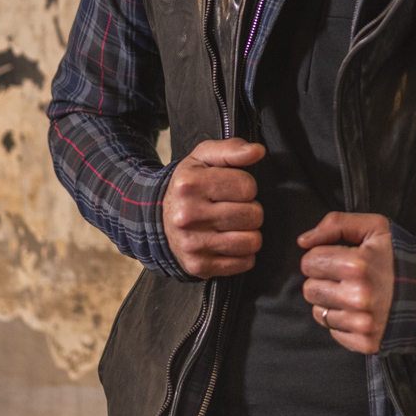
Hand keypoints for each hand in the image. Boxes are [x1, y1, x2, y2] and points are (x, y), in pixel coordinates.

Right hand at [163, 139, 264, 277]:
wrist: (157, 219)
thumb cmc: (188, 186)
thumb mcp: (203, 158)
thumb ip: (232, 149)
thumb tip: (258, 151)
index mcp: (189, 185)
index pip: (247, 187)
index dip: (246, 186)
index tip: (232, 189)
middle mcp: (188, 215)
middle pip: (253, 215)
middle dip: (250, 210)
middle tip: (233, 208)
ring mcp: (192, 244)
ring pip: (252, 241)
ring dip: (249, 233)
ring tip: (233, 226)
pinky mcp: (199, 266)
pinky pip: (244, 263)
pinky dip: (243, 254)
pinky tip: (228, 242)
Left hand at [298, 212, 393, 353]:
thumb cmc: (401, 257)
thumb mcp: (375, 228)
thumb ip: (336, 224)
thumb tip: (303, 241)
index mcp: (357, 265)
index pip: (309, 262)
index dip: (322, 257)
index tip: (340, 258)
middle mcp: (358, 297)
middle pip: (309, 289)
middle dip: (323, 280)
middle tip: (346, 277)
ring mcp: (362, 323)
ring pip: (318, 312)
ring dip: (332, 302)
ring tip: (355, 294)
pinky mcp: (366, 342)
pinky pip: (333, 331)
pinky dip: (342, 321)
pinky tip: (360, 311)